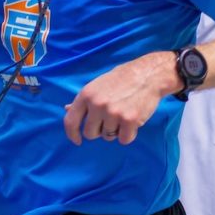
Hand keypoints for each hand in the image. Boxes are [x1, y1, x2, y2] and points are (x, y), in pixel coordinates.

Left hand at [63, 52, 177, 145]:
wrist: (148, 75)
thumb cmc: (122, 79)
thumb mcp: (98, 85)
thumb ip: (83, 100)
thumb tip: (67, 109)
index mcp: (86, 95)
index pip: (70, 121)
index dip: (72, 134)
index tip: (77, 140)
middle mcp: (97, 104)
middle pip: (90, 133)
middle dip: (99, 131)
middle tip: (110, 119)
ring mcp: (113, 113)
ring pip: (108, 137)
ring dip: (116, 130)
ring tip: (123, 114)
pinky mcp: (129, 120)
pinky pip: (124, 139)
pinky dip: (129, 134)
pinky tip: (133, 121)